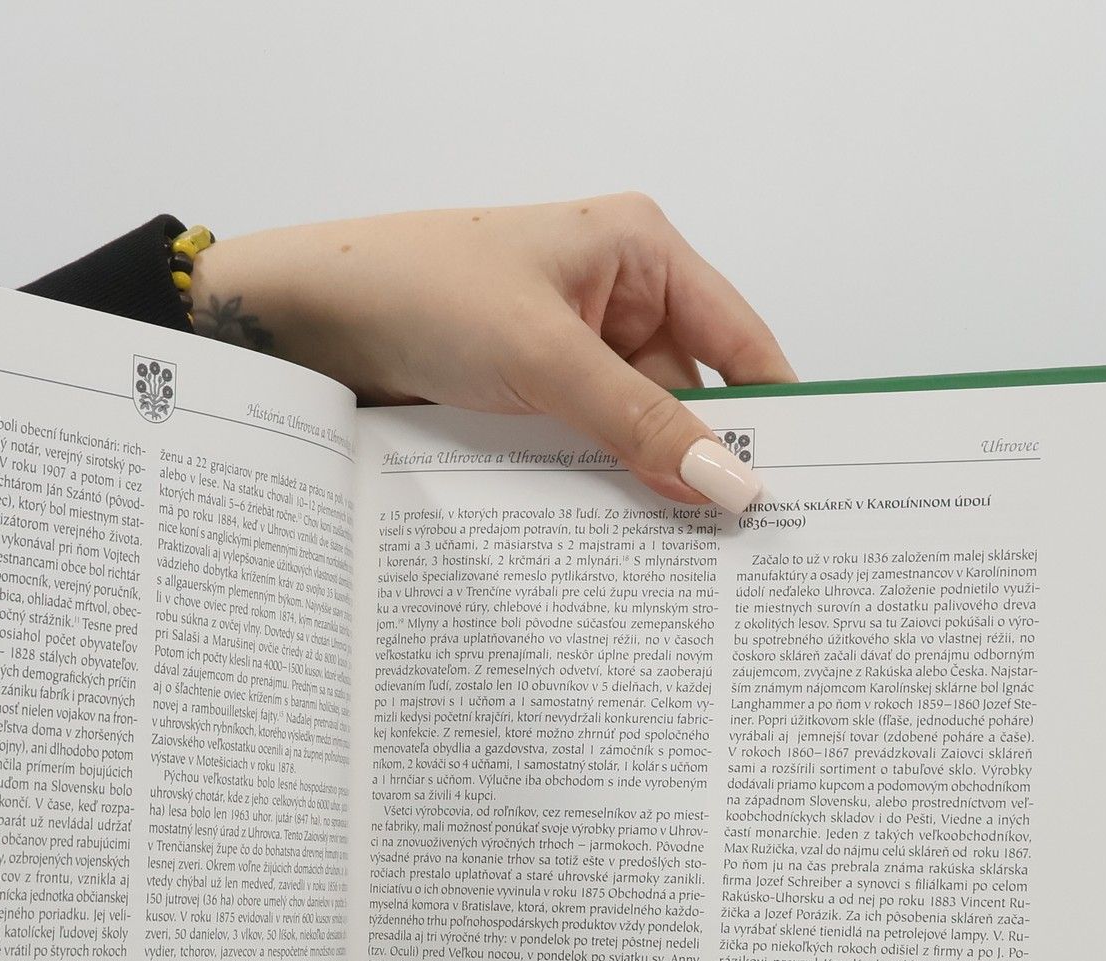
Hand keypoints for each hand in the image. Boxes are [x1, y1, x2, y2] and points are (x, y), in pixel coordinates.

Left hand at [190, 193, 793, 510]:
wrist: (304, 324)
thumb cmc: (420, 292)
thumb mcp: (545, 357)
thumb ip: (639, 422)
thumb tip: (727, 483)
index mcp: (640, 252)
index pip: (740, 340)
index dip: (774, 412)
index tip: (801, 488)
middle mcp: (616, 301)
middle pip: (690, 400)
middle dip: (702, 467)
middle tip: (741, 553)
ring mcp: (570, 357)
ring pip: (633, 437)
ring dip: (642, 488)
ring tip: (681, 564)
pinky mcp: (527, 403)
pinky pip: (582, 455)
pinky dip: (594, 493)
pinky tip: (610, 544)